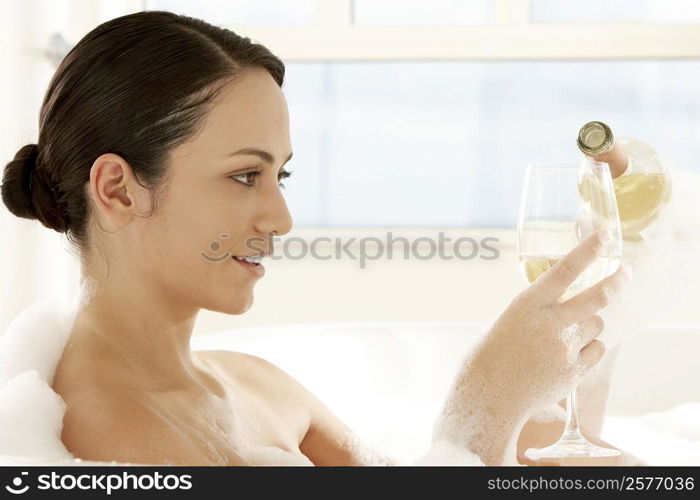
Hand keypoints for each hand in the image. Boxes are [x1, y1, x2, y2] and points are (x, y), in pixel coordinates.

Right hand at [472, 230, 629, 419]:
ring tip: (565, 337)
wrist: (489, 397)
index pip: (565, 269)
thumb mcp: (509, 320)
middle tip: (626, 271)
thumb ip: (537, 310)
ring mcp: (565, 349)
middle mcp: (550, 323)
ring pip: (596, 324)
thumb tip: (562, 303)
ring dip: (588, 324)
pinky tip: (567, 357)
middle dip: (617, 280)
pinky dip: (587, 350)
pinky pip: (595, 351)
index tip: (605, 235)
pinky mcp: (574, 372)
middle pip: (596, 296)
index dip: (588, 250)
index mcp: (527, 305)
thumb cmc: (490, 356)